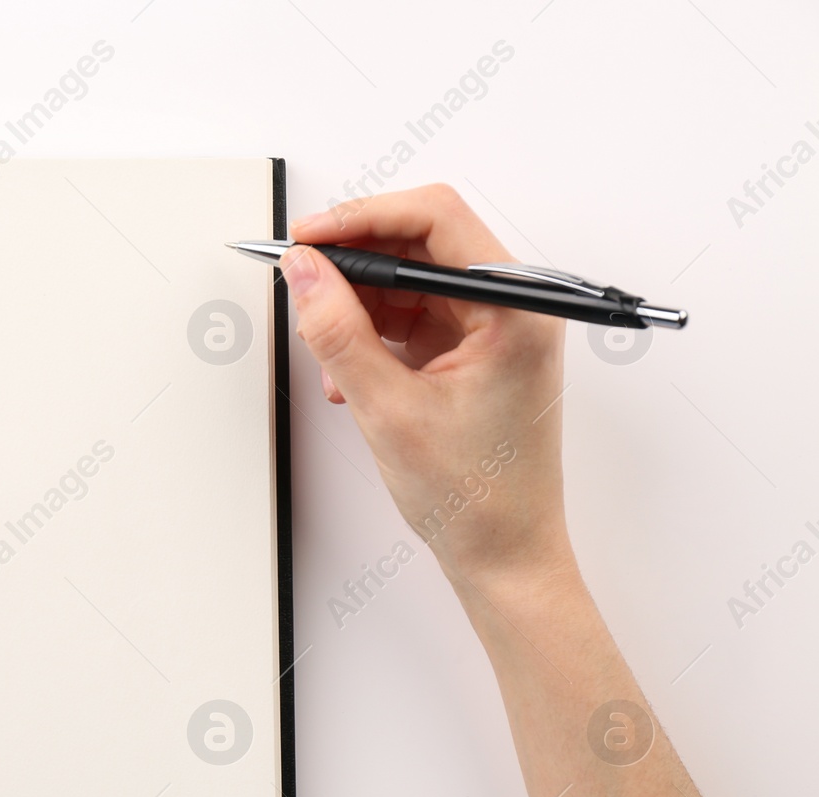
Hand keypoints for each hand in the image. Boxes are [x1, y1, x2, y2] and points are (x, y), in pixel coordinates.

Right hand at [285, 184, 571, 590]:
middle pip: (422, 242)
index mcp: (516, 309)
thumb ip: (338, 333)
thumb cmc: (477, 497)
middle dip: (355, 261)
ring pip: (410, 280)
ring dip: (359, 305)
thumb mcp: (388, 410)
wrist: (504, 555)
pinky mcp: (473, 351)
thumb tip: (303, 272)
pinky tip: (346, 372)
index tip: (309, 236)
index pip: (437, 219)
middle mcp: (514, 308)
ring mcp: (494, 328)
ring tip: (326, 348)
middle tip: (301, 279)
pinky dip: (372, 334)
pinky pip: (412, 317)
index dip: (363, 218)